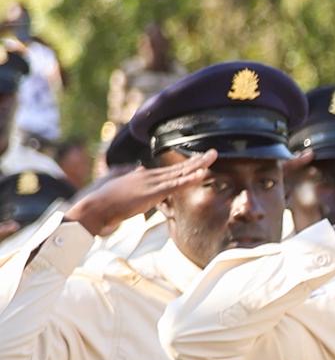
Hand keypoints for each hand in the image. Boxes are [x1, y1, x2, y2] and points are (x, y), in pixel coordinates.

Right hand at [65, 149, 213, 234]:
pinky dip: (189, 180)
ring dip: (198, 165)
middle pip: (178, 168)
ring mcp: (151, 183)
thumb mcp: (120, 185)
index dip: (187, 166)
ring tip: (213, 157)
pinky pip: (175, 185)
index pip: (170, 170)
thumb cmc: (104, 200)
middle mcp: (149, 176)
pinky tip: (201, 174)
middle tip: (214, 152)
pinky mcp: (151, 193)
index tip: (200, 161)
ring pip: (180, 173)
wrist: (95, 207)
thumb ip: (129, 176)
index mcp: (144, 176)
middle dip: (197, 161)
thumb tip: (135, 169)